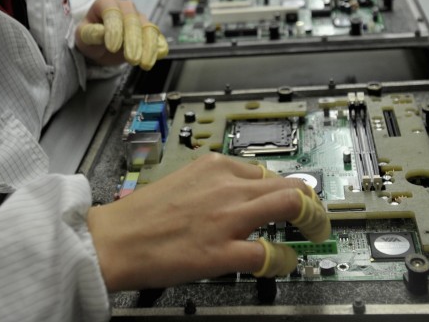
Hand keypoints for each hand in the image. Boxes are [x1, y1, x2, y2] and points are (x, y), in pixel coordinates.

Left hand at [75, 0, 168, 69]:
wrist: (100, 43)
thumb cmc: (91, 35)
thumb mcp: (82, 35)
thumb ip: (90, 33)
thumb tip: (101, 33)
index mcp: (106, 2)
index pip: (112, 13)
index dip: (114, 30)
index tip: (112, 47)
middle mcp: (125, 6)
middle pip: (132, 21)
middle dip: (133, 41)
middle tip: (131, 59)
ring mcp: (139, 17)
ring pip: (147, 29)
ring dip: (148, 46)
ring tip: (144, 63)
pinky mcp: (148, 29)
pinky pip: (156, 36)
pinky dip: (159, 45)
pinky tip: (159, 54)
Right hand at [87, 153, 330, 290]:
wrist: (113, 240)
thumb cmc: (139, 216)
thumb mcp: (181, 181)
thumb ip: (212, 184)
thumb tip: (236, 194)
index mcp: (214, 166)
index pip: (266, 170)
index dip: (285, 187)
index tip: (292, 196)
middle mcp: (226, 186)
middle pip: (289, 184)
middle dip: (310, 201)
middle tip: (315, 216)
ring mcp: (227, 218)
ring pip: (290, 206)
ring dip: (310, 220)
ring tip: (314, 233)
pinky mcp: (223, 251)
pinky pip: (270, 253)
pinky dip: (284, 259)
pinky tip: (283, 262)